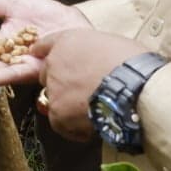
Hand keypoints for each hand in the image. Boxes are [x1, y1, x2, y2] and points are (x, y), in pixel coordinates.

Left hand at [34, 29, 149, 142]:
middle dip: (61, 83)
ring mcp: (54, 87)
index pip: (47, 43)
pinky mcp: (58, 111)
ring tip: (93, 112)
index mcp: (68, 41)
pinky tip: (90, 128)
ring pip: (55, 99)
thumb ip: (95, 51)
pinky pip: (60, 123)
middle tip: (83, 92)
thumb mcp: (112, 44)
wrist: (134, 86)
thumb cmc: (132, 63)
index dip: (43, 50)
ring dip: (69, 107)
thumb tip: (100, 62)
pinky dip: (73, 128)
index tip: (37, 53)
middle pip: (48, 74)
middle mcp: (55, 62)